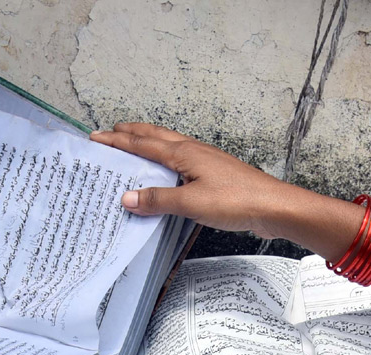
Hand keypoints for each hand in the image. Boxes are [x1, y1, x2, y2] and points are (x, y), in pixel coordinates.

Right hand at [90, 123, 302, 238]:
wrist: (273, 207)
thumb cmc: (237, 201)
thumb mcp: (191, 203)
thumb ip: (157, 200)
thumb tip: (127, 197)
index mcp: (184, 154)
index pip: (143, 144)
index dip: (118, 141)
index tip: (97, 138)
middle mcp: (193, 151)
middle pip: (156, 136)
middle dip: (131, 133)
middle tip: (111, 131)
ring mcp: (206, 160)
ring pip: (169, 144)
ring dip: (148, 141)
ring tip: (134, 142)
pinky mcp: (214, 173)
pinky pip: (182, 158)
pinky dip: (166, 157)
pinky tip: (167, 167)